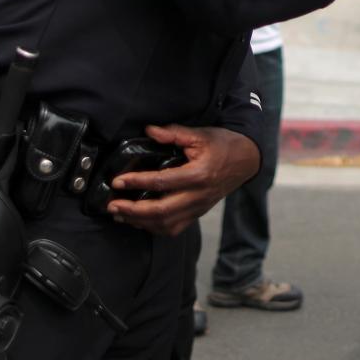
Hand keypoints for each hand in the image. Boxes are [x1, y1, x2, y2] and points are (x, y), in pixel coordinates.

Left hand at [106, 124, 261, 236]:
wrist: (246, 161)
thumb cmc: (223, 145)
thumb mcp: (200, 134)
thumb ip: (173, 133)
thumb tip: (149, 131)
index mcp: (199, 174)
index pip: (163, 182)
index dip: (138, 182)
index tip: (118, 181)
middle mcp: (198, 195)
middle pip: (162, 211)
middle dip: (133, 211)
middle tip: (113, 205)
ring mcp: (199, 207)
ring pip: (166, 224)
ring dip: (140, 222)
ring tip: (120, 215)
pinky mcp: (198, 212)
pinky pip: (175, 228)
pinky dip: (154, 228)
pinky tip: (139, 221)